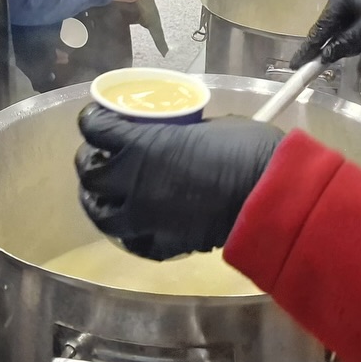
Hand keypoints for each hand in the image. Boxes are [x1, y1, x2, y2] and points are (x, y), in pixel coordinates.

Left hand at [75, 106, 283, 260]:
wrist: (271, 195)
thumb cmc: (247, 148)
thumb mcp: (207, 125)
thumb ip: (177, 133)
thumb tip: (172, 136)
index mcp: (142, 145)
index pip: (96, 129)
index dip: (90, 120)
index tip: (94, 117)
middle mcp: (134, 183)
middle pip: (90, 174)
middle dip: (89, 163)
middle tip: (98, 157)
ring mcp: (146, 218)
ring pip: (102, 215)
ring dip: (98, 203)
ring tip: (104, 196)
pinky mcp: (165, 244)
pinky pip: (134, 242)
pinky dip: (130, 232)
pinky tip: (134, 226)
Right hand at [290, 0, 360, 66]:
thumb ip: (344, 43)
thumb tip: (325, 56)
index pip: (319, 28)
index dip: (308, 48)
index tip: (295, 64)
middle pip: (328, 24)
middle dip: (331, 43)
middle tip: (328, 61)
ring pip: (339, 21)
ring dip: (344, 37)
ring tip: (357, 46)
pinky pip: (349, 15)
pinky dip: (351, 28)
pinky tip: (360, 36)